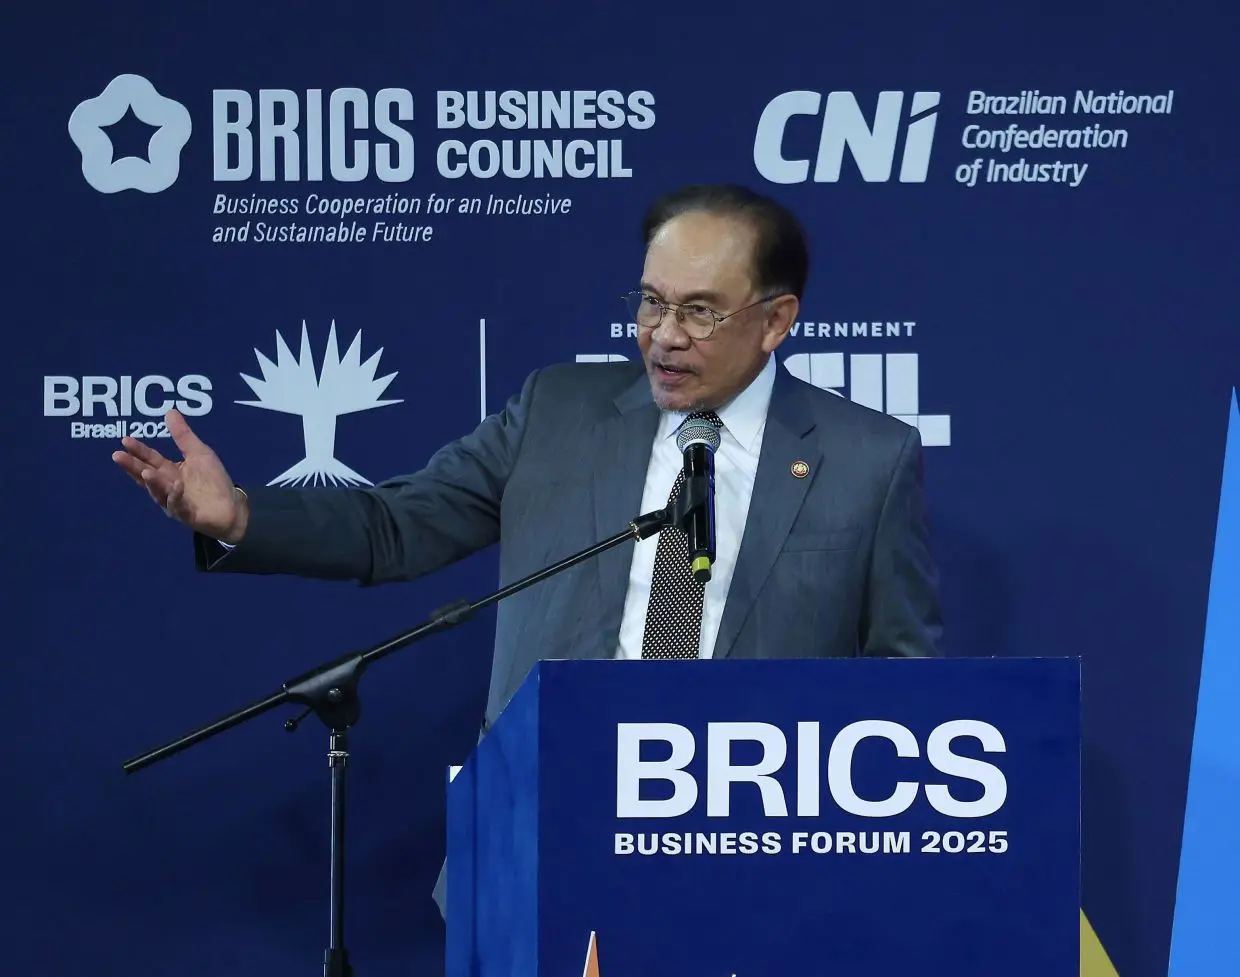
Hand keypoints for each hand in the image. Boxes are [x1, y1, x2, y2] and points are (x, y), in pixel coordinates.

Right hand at [112, 409, 248, 542]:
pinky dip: (176, 496)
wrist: (232, 506)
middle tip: (117, 456)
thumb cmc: (213, 480)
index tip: (125, 439)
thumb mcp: (199, 453)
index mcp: (169, 472)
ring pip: (160, 492)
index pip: (150, 459)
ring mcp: (174, 502)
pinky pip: (179, 506)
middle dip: (132, 466)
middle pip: (147, 476)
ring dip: (153, 482)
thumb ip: (183, 436)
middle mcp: (167, 487)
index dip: (138, 450)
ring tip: (146, 471)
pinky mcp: (187, 514)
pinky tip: (176, 486)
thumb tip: (170, 411)